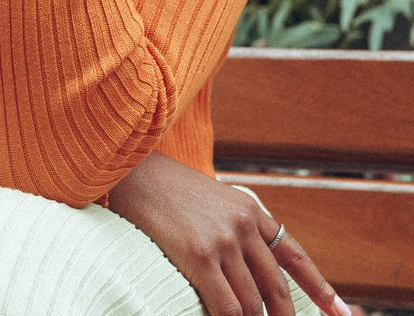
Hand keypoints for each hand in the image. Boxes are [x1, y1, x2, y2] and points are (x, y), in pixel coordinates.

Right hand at [107, 151, 351, 315]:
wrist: (133, 170)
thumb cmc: (167, 189)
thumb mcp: (213, 201)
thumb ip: (237, 229)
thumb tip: (252, 269)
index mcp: (250, 211)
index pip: (294, 256)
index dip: (319, 288)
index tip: (339, 311)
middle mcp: (244, 226)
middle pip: (276, 290)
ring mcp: (224, 241)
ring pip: (251, 305)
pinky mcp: (199, 255)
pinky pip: (225, 307)